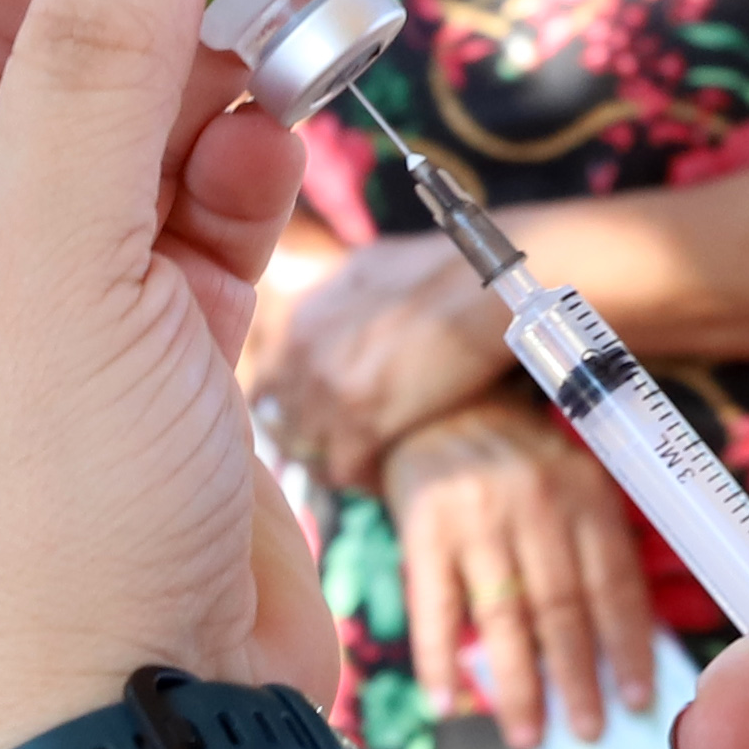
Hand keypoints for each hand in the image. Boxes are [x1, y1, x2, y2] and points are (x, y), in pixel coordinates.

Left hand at [248, 236, 512, 483]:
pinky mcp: (360, 421)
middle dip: (311, 439)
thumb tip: (332, 322)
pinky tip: (386, 473)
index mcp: (298, 319)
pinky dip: (365, 478)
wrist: (483, 284)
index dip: (292, 407)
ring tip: (368, 461)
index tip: (318, 420)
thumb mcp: (365, 272)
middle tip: (346, 449)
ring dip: (335, 462)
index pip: (266, 383)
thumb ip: (335, 304)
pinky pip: (343, 472)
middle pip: (282, 421)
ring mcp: (326, 389)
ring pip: (307, 451)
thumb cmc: (441, 270)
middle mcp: (300, 354)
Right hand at [375, 386, 657, 747]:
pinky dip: (439, 660)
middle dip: (577, 680)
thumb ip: (590, 551)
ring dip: (516, 685)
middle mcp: (534, 500)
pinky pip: (434, 607)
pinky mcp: (421, 525)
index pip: (614, 583)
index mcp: (583, 492)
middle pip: (561, 608)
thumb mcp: (568, 485)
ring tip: (526, 736)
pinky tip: (448, 704)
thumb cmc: (513, 462)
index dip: (628, 646)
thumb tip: (618, 651)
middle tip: (588, 734)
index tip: (639, 701)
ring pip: (503, 616)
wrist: (433, 409)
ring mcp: (474, 513)